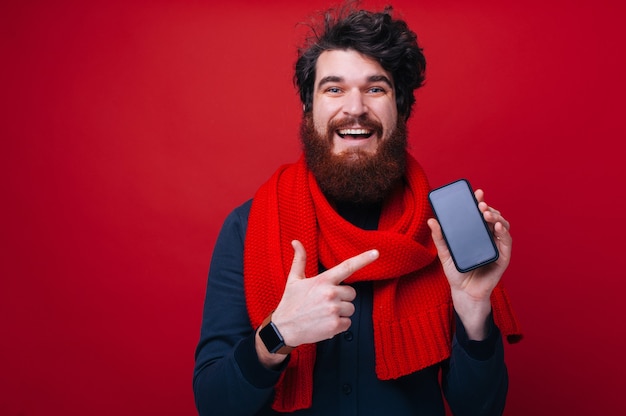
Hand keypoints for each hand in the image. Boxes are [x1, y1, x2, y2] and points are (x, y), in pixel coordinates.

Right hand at [273, 240, 378, 346]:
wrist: (284, 328)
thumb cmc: (290, 302)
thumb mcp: (294, 279)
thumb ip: (300, 259)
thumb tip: (296, 242)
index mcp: (323, 280)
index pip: (347, 266)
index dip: (363, 259)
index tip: (376, 253)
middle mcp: (330, 293)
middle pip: (352, 293)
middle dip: (342, 298)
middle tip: (326, 303)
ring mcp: (333, 310)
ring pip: (351, 309)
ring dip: (341, 312)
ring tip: (324, 314)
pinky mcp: (335, 325)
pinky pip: (348, 323)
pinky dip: (339, 325)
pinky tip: (325, 323)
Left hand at [427, 189, 511, 338]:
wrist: (463, 292)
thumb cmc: (456, 272)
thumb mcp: (444, 253)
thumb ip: (439, 237)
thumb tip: (432, 220)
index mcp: (476, 233)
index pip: (480, 214)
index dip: (480, 202)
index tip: (476, 193)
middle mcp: (488, 237)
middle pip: (492, 217)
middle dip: (488, 208)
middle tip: (480, 204)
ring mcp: (496, 246)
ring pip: (502, 226)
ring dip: (496, 217)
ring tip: (486, 213)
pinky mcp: (503, 256)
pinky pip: (506, 241)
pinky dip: (503, 232)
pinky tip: (497, 226)